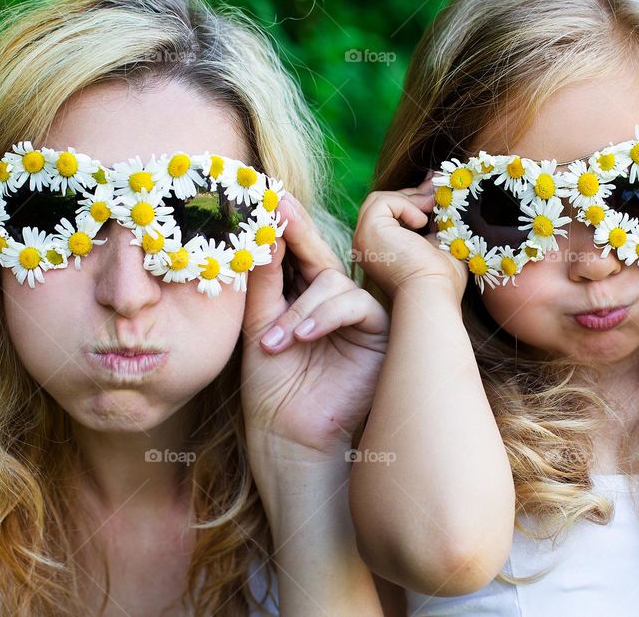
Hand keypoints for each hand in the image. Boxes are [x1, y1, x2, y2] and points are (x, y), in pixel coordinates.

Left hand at [240, 193, 389, 460]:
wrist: (291, 441)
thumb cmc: (271, 391)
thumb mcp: (258, 328)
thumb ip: (264, 284)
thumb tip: (265, 231)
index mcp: (302, 300)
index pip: (294, 256)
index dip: (281, 228)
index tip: (263, 196)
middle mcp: (333, 304)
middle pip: (318, 256)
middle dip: (297, 234)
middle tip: (276, 207)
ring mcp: (358, 316)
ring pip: (333, 282)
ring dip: (300, 308)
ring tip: (273, 343)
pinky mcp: (380, 332)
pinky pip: (355, 304)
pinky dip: (325, 317)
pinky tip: (300, 338)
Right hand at [353, 172, 466, 301]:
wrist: (432, 296)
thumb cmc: (441, 279)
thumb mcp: (439, 242)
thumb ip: (435, 220)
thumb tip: (439, 190)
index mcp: (380, 250)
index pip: (389, 214)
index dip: (412, 200)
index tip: (435, 189)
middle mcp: (366, 244)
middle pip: (383, 204)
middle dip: (414, 194)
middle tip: (439, 188)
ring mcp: (364, 238)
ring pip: (380, 200)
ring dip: (410, 199)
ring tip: (434, 209)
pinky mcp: (368, 231)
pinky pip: (382, 201)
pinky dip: (406, 205)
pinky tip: (422, 223)